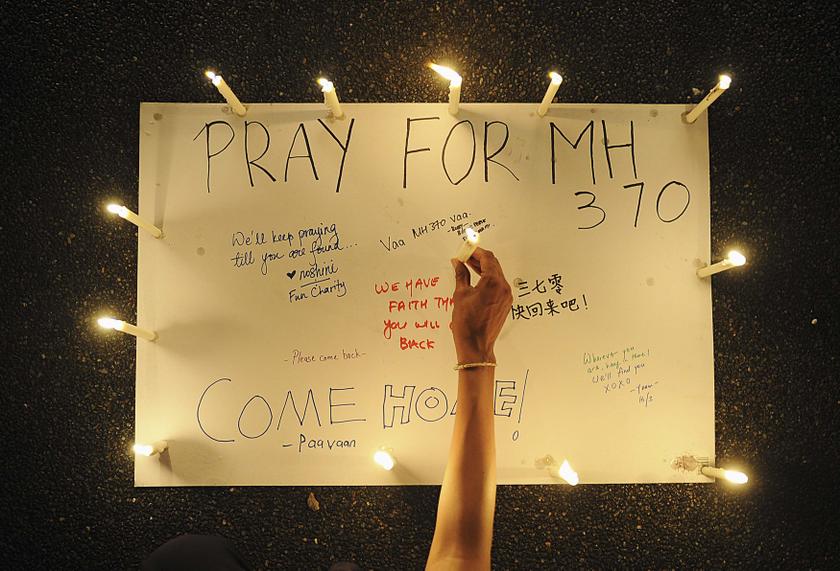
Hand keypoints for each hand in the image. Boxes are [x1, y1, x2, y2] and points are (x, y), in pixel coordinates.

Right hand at [450, 247, 512, 362]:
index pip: (487, 258)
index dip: (475, 252)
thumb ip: (460, 274)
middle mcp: (503, 288)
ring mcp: (506, 296)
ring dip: (483, 268)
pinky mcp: (505, 304)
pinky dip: (488, 279)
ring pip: (496, 274)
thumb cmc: (467, 323)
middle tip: (465, 257)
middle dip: (479, 258)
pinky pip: (498, 285)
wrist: (476, 346)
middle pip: (494, 264)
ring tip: (468, 267)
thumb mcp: (460, 295)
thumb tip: (457, 263)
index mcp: (493, 283)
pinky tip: (476, 280)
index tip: (465, 250)